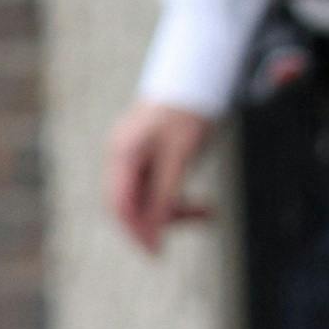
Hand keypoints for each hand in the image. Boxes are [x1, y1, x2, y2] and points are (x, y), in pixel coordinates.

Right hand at [107, 101, 218, 252]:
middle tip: (199, 220)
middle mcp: (121, 155)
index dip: (136, 231)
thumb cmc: (188, 110)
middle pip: (130, 204)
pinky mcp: (145, 158)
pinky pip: (154, 189)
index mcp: (123, 152)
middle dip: (160, 220)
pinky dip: (175, 199)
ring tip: (209, 211)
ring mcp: (131, 156)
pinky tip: (203, 206)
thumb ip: (165, 193)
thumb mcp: (182, 154)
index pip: (120, 203)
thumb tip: (155, 232)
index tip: (156, 253)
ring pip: (144, 199)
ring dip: (174, 211)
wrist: (194, 75)